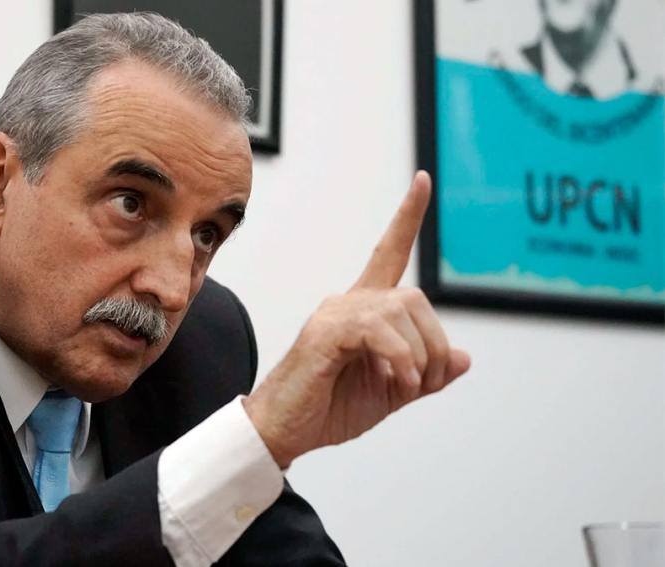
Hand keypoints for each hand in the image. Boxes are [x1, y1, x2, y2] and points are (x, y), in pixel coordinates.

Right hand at [243, 171, 471, 467]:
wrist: (284, 431)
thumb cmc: (328, 408)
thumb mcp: (390, 393)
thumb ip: (425, 375)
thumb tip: (464, 358)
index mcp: (364, 312)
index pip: (389, 252)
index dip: (407, 218)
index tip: (423, 180)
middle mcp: (348, 303)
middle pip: (414, 297)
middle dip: (434, 343)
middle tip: (424, 381)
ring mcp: (334, 314)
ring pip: (401, 310)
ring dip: (419, 355)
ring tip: (405, 385)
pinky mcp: (324, 332)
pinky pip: (378, 329)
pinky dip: (399, 358)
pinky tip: (394, 381)